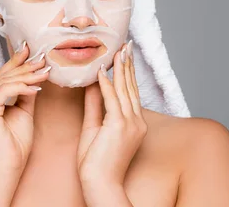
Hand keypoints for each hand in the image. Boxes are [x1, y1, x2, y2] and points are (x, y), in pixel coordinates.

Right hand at [0, 41, 50, 172]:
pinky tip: (36, 88)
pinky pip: (5, 91)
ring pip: (5, 81)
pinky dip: (22, 87)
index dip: (16, 62)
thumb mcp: (24, 114)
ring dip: (27, 75)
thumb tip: (34, 78)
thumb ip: (26, 95)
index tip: (30, 50)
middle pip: (3, 76)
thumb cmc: (14, 148)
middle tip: (42, 57)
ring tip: (44, 72)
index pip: (2, 77)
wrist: (6, 168)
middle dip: (24, 65)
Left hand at [77, 40, 147, 190]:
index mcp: (133, 123)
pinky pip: (112, 100)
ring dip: (119, 68)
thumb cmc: (96, 161)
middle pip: (130, 87)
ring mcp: (130, 124)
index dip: (126, 72)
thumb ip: (95, 105)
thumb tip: (92, 84)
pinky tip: (102, 71)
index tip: (123, 54)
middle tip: (125, 44)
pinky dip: (106, 84)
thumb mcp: (94, 127)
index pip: (130, 91)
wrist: (99, 183)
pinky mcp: (119, 127)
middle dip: (127, 64)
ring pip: (124, 90)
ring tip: (117, 50)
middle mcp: (136, 121)